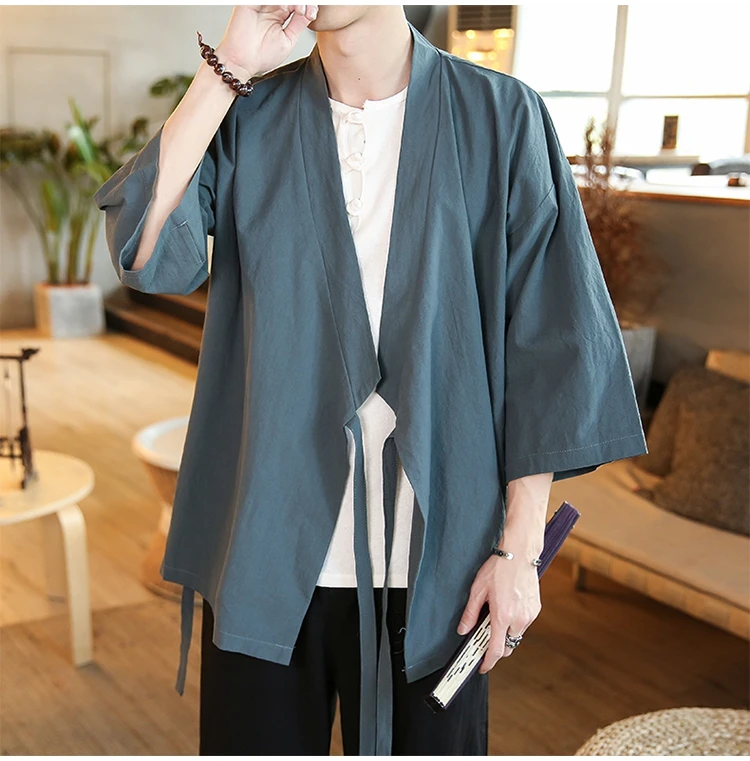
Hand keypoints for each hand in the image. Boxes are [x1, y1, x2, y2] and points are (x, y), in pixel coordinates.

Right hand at [215, 5, 317, 79]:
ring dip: (295, 1)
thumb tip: (311, 11)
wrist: (241, 63)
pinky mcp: (251, 2)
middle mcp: (270, 6)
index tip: (312, 15)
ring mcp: (261, 3)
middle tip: (308, 12)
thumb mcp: (288, 40)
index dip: (307, 6)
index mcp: (279, 15)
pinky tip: (287, 7)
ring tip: (299, 11)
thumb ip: (298, 24)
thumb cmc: (262, 56)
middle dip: (303, 2)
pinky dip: (282, 1)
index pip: (296, 3)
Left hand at [457, 552, 541, 673]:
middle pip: (508, 645)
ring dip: (506, 632)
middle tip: (485, 636)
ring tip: (497, 615)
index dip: (488, 662)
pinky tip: (508, 607)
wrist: (519, 553)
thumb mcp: (478, 590)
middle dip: (497, 646)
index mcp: (502, 616)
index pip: (496, 650)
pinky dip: (515, 622)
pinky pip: (524, 623)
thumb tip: (463, 630)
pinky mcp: (535, 609)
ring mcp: (530, 615)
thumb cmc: (498, 568)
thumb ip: (470, 613)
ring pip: (516, 634)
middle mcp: (519, 619)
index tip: (482, 666)